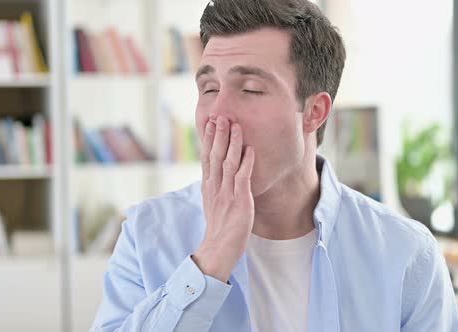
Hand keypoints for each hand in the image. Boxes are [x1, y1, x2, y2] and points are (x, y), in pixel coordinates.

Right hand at [193, 115, 254, 281]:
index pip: (207, 157)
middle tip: (220, 116)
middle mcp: (215, 187)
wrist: (218, 249)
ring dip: (232, 143)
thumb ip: (215, 186)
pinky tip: (250, 150)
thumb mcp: (213, 203)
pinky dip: (246, 163)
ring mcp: (226, 194)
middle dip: (218, 135)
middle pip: (215, 156)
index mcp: (208, 186)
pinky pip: (242, 178)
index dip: (209, 139)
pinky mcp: (239, 201)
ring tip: (235, 126)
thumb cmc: (219, 228)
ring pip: (228, 163)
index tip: (210, 122)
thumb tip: (216, 172)